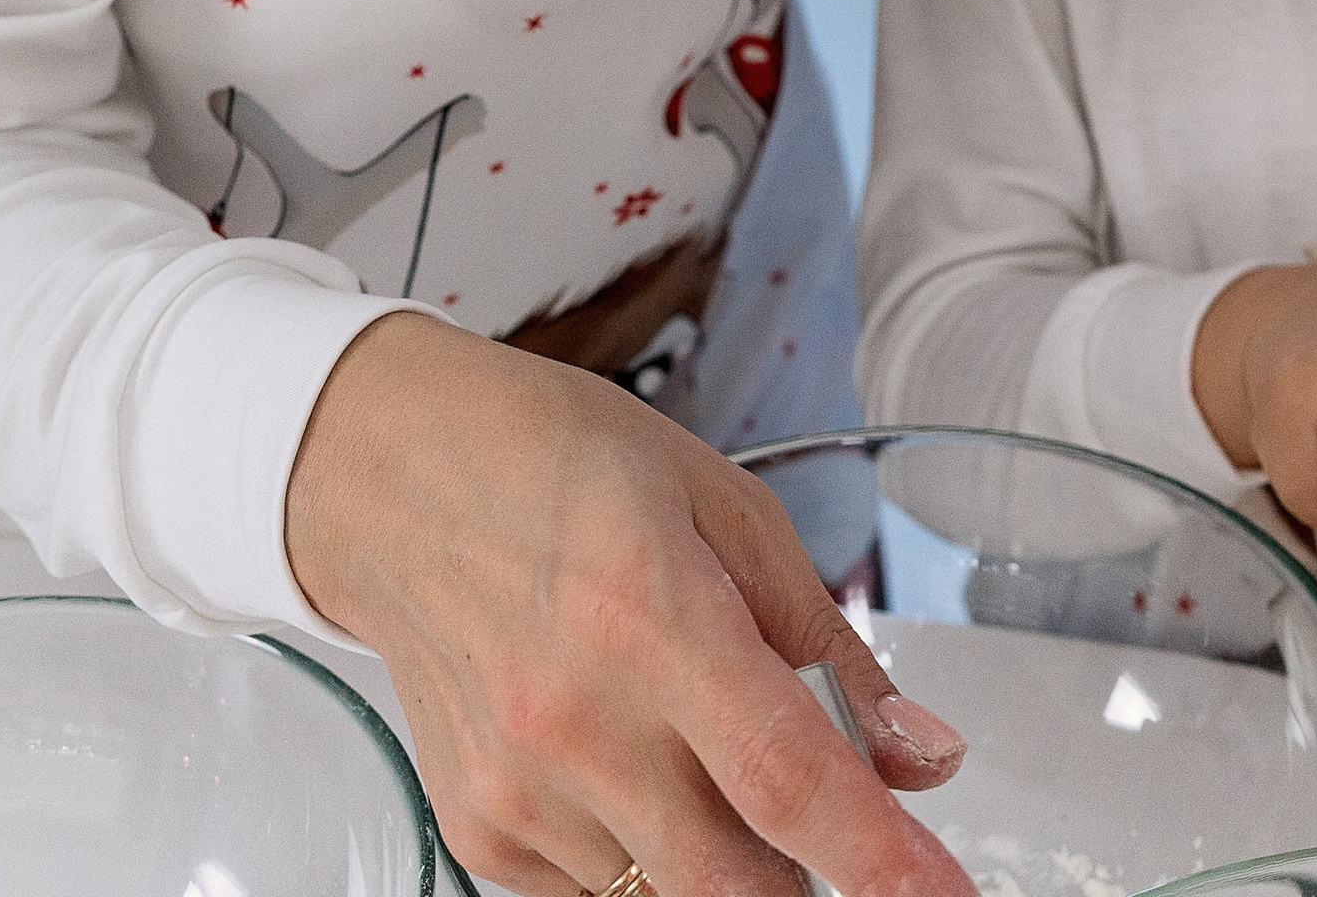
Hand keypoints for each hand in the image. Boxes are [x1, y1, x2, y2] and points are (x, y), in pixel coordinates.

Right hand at [285, 313, 974, 896]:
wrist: (395, 476)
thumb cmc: (561, 463)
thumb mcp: (724, 505)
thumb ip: (826, 642)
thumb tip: (920, 756)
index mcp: (650, 613)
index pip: (789, 778)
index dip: (882, 858)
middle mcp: (577, 720)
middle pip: (741, 884)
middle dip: (807, 873)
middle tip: (811, 795)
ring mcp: (518, 790)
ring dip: (722, 853)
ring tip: (687, 731)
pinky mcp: (477, 833)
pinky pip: (600, 894)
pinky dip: (644, 850)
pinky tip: (622, 753)